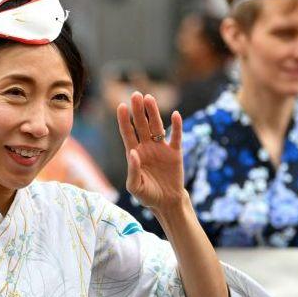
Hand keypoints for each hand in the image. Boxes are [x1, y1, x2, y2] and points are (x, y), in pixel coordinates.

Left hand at [117, 92, 184, 211]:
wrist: (166, 203)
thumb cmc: (147, 195)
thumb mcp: (135, 187)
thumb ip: (132, 170)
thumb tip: (133, 152)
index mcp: (134, 153)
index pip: (127, 133)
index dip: (125, 120)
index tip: (121, 106)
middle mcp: (146, 147)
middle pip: (141, 125)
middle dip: (138, 110)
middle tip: (135, 94)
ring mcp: (161, 148)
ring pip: (157, 126)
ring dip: (153, 112)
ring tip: (149, 98)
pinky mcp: (175, 153)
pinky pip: (176, 137)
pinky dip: (176, 126)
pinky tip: (175, 115)